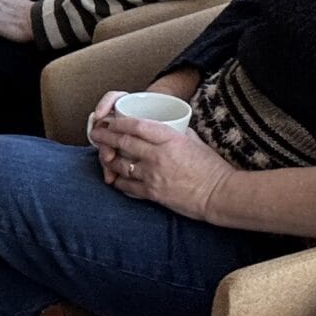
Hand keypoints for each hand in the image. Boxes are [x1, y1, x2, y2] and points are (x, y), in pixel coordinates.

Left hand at [91, 112, 232, 219]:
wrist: (219, 194)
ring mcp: (152, 175)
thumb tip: (165, 127)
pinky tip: (114, 177)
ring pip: (120, 164)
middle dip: (106, 136)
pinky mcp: (152, 193)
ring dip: (109, 159)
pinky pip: (127, 186)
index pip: (137, 126)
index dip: (120, 122)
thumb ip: (177, 133)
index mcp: (170, 139)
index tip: (112, 121)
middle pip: (123, 142)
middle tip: (97, 133)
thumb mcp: (195, 141)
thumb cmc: (212, 167)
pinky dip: (118, 180)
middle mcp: (157, 155)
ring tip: (103, 155)